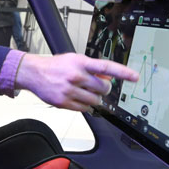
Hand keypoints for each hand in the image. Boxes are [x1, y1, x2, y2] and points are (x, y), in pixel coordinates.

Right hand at [15, 53, 138, 111]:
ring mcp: (69, 90)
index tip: (134, 77)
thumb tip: (108, 79)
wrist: (34, 73)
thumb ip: (92, 69)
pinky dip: (84, 105)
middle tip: (97, 87)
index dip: (122, 72)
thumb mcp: (75, 60)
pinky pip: (84, 109)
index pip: (106, 67)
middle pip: (104, 89)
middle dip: (104, 89)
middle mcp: (76, 76)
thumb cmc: (56, 66)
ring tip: (84, 92)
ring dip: (94, 98)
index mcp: (80, 63)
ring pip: (95, 101)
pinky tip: (77, 97)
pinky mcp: (64, 102)